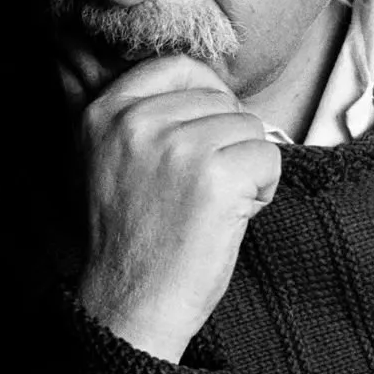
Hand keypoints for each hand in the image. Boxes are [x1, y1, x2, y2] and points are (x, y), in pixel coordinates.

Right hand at [75, 54, 282, 362]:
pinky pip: (269, 157)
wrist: (130, 307)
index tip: (207, 138)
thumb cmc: (134, 240)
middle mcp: (135, 122)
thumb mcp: (113, 161)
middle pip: (221, 98)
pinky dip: (264, 189)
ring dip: (247, 167)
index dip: (209, 98)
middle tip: (203, 190)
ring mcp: (175, 147)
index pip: (181, 67)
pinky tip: (233, 217)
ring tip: (214, 206)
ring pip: (249, 127)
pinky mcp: (214, 176)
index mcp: (104, 112)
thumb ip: (145, 117)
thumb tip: (212, 84)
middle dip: (228, 141)